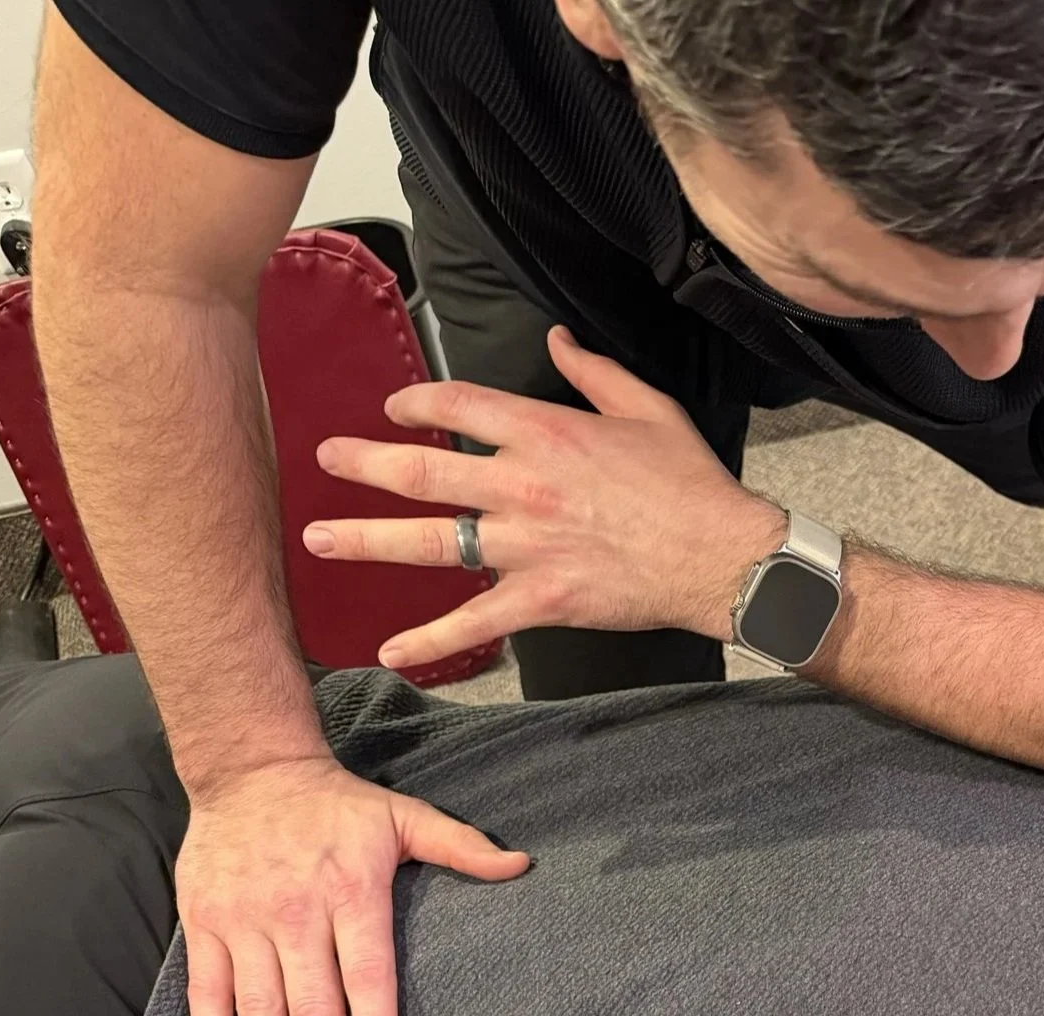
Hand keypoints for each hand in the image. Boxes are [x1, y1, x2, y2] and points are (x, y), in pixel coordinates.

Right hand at [177, 756, 527, 1015]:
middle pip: (313, 1002)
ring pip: (258, 1004)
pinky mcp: (205, 920)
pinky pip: (206, 987)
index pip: (367, 972)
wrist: (251, 769)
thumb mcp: (404, 815)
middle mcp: (296, 911)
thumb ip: (461, 846)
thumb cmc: (338, 804)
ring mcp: (245, 918)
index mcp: (351, 890)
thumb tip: (521, 866)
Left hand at [304, 326, 787, 668]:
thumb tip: (559, 338)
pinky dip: (429, 640)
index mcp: (546, 432)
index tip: (395, 408)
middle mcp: (522, 486)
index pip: (457, 405)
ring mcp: (526, 546)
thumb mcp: (648, 408)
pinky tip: (391, 650)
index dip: (416, 402)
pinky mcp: (541, 600)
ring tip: (320, 538)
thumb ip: (593, 370)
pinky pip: (473, 621)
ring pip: (430, 542)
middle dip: (362, 463)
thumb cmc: (692, 484)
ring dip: (367, 539)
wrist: (723, 556)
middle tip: (325, 459)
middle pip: (422, 471)